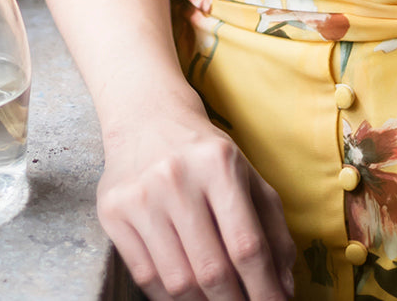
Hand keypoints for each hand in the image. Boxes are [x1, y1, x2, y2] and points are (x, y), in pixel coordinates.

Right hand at [97, 108, 296, 300]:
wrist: (147, 115)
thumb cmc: (205, 153)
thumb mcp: (247, 175)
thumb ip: (272, 228)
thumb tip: (284, 286)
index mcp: (218, 164)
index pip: (246, 245)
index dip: (265, 289)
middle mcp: (177, 177)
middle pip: (212, 270)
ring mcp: (140, 195)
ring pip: (177, 281)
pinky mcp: (112, 210)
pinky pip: (144, 276)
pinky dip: (168, 298)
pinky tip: (187, 295)